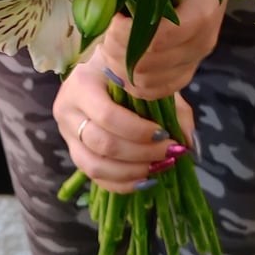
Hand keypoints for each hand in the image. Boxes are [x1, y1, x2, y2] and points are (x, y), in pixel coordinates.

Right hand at [53, 46, 194, 192]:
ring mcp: (67, 133)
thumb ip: (171, 106)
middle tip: (168, 152)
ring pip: (94, 166)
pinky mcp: (73, 152)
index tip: (164, 133)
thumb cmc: (125, 72)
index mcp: (83, 82)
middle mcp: (67, 109)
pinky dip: (121, 183)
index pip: (107, 116)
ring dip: (131, 172)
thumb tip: (188, 141)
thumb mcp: (147, 78)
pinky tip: (144, 179)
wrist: (98, 71)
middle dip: (140, 153)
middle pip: (102, 144)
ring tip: (157, 167)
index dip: (138, 131)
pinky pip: (94, 177)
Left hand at [99, 0, 227, 99]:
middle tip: (104, 31)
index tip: (112, 18)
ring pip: (150, 80)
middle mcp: (204, 39)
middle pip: (150, 62)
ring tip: (109, 44)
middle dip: (118, 49)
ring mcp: (197, 58)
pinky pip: (159, 90)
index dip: (127, 34)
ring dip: (121, 66)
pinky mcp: (190, 69)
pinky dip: (135, 83)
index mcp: (202, 9)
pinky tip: (121, 64)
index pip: (160, 37)